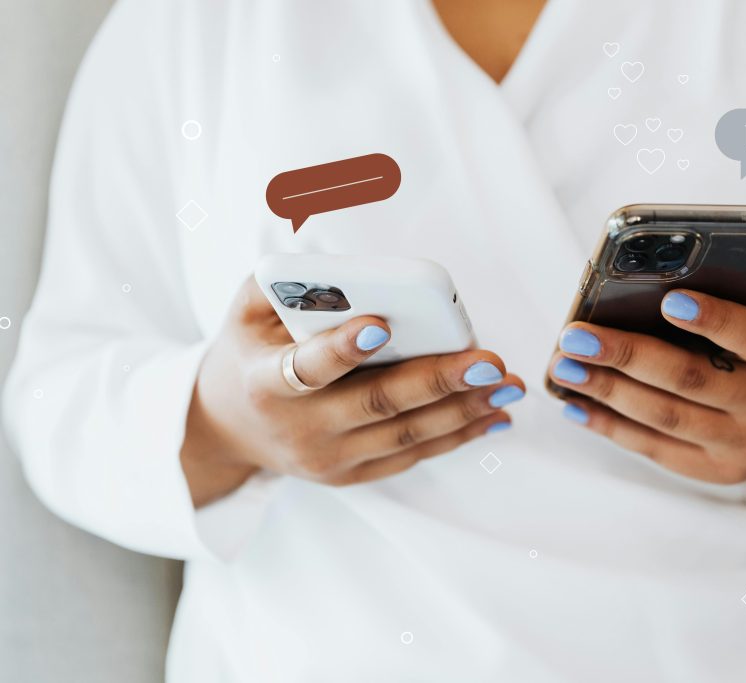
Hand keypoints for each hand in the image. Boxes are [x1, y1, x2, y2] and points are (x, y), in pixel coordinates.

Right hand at [181, 278, 522, 506]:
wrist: (227, 428)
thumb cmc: (249, 352)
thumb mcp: (247, 309)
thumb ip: (287, 280)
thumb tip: (346, 262)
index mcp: (267, 383)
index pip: (307, 367)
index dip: (343, 348)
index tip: (382, 323)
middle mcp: (301, 428)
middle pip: (376, 404)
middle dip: (437, 380)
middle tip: (488, 361)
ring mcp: (330, 459)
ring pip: (406, 434)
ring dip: (465, 410)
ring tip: (509, 385)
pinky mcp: (354, 475)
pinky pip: (414, 454)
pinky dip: (459, 434)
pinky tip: (496, 414)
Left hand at [547, 283, 745, 521]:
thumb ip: (726, 287)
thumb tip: (647, 273)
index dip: (714, 320)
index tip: (669, 300)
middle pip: (691, 379)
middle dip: (626, 355)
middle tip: (575, 336)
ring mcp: (743, 443)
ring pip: (665, 417)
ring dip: (606, 391)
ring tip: (563, 366)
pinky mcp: (715, 470)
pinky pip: (654, 448)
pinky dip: (609, 425)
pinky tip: (575, 402)